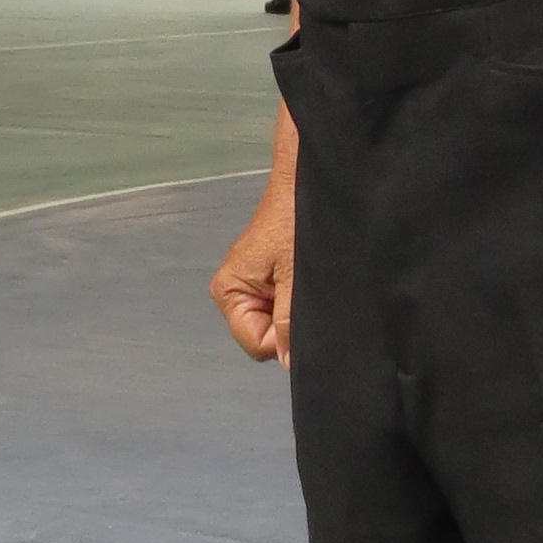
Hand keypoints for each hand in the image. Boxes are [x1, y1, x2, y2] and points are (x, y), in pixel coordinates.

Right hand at [211, 169, 294, 367]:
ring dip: (298, 310)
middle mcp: (236, 294)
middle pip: (267, 337)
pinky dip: (301, 298)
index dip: (285, 339)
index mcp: (230, 293)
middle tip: (311, 295)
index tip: (305, 311)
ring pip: (279, 323)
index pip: (259, 345)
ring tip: (312, 282)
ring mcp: (254, 286)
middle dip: (291, 325)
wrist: (305, 179)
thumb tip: (290, 363)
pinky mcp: (271, 276)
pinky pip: (286, 305)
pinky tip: (311, 277)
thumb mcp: (296, 277)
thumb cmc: (296, 221)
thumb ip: (289, 322)